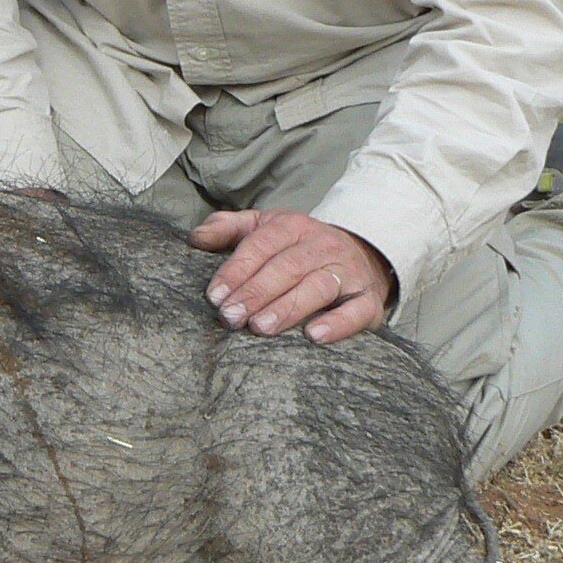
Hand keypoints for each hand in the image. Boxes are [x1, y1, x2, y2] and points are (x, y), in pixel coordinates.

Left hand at [190, 210, 393, 343]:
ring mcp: (347, 272)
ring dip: (288, 307)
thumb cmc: (299, 247)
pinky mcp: (368, 300)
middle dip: (256, 293)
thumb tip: (195, 238)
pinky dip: (338, 324)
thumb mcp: (264, 227)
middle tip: (231, 317)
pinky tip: (314, 336)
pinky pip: (356, 311)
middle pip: (286, 267)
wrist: (363, 254)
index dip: (237, 270)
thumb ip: (228, 229)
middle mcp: (321, 246)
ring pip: (317, 286)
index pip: (261, 245)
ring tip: (261, 327)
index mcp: (292, 226)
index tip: (215, 295)